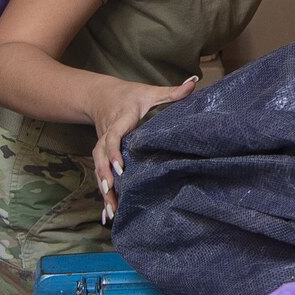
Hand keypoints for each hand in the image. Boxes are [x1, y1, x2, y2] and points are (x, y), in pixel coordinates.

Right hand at [88, 74, 199, 218]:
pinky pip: (100, 175)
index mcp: (120, 119)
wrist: (100, 96)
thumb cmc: (130, 95)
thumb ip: (173, 91)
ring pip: (99, 169)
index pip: (114, 136)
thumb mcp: (150, 91)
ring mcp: (102, 147)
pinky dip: (103, 194)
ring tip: (110, 210)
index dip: (115, 151)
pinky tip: (107, 213)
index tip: (120, 167)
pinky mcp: (102, 156)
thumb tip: (195, 81)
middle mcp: (107, 135)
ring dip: (103, 189)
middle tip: (110, 191)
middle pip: (102, 156)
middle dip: (104, 175)